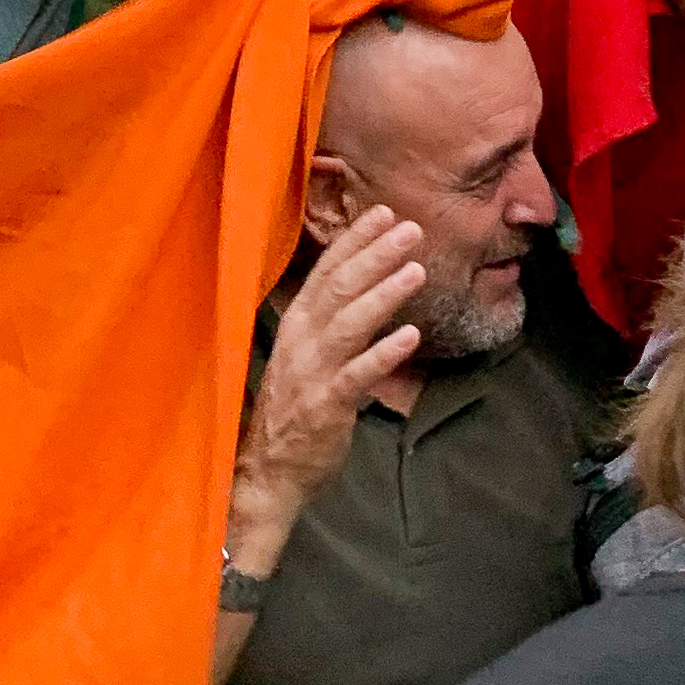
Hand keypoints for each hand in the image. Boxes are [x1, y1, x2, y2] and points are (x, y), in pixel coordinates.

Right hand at [226, 209, 426, 572]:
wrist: (268, 472)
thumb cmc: (293, 411)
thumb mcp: (306, 358)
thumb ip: (330, 325)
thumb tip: (361, 290)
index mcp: (296, 326)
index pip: (326, 272)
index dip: (354, 241)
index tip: (383, 212)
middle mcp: (301, 341)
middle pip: (340, 288)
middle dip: (375, 254)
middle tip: (411, 228)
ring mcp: (312, 372)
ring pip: (349, 323)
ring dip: (383, 293)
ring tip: (416, 269)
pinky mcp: (326, 406)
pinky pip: (357, 375)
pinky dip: (383, 353)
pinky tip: (410, 335)